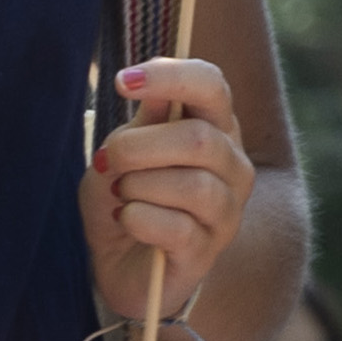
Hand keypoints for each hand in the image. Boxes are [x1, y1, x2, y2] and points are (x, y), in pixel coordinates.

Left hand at [84, 57, 258, 337]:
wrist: (118, 263)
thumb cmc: (124, 197)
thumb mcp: (122, 153)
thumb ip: (142, 123)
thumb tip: (151, 90)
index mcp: (215, 127)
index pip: (211, 85)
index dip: (170, 77)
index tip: (122, 81)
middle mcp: (233, 165)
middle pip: (198, 139)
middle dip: (139, 147)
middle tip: (108, 161)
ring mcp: (227, 210)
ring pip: (190, 185)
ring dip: (138, 187)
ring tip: (122, 196)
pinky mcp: (208, 252)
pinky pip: (176, 228)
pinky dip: (138, 219)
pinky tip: (127, 221)